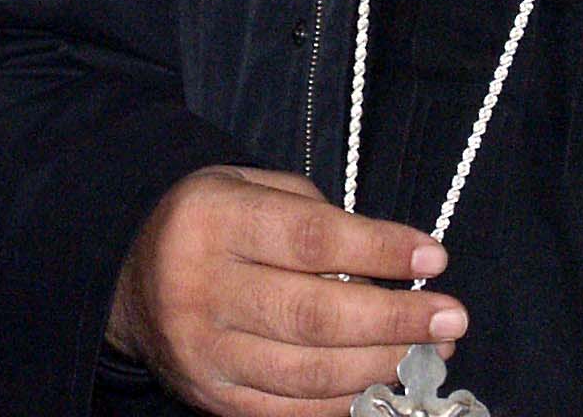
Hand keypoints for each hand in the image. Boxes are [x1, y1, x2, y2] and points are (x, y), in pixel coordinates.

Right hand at [107, 166, 465, 416]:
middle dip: (394, 319)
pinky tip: (383, 381)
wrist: (131, 281)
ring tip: (428, 352)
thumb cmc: (210, 225)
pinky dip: (345, 400)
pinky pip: (292, 410)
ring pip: (309, 372)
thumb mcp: (247, 187)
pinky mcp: (214, 398)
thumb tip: (392, 261)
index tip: (434, 257)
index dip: (378, 249)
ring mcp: (205, 352)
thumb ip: (313, 214)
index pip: (309, 238)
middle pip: (314, 314)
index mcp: (211, 220)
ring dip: (381, 365)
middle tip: (451, 318)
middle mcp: (201, 288)